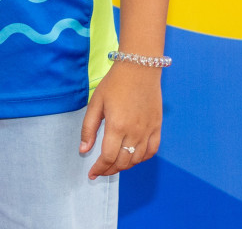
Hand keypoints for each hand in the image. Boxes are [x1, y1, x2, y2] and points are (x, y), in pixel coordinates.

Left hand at [79, 62, 161, 177]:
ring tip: (114, 164)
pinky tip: (133, 157)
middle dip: (110, 169)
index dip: (99, 169)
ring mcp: (148, 130)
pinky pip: (152, 150)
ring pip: (137, 159)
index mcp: (117, 126)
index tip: (92, 174)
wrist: (139, 68)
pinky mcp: (157, 126)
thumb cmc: (115, 83)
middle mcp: (134, 132)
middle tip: (101, 170)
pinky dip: (142, 158)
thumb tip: (83, 150)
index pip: (108, 158)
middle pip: (123, 162)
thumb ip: (89, 128)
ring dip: (125, 166)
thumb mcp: (96, 103)